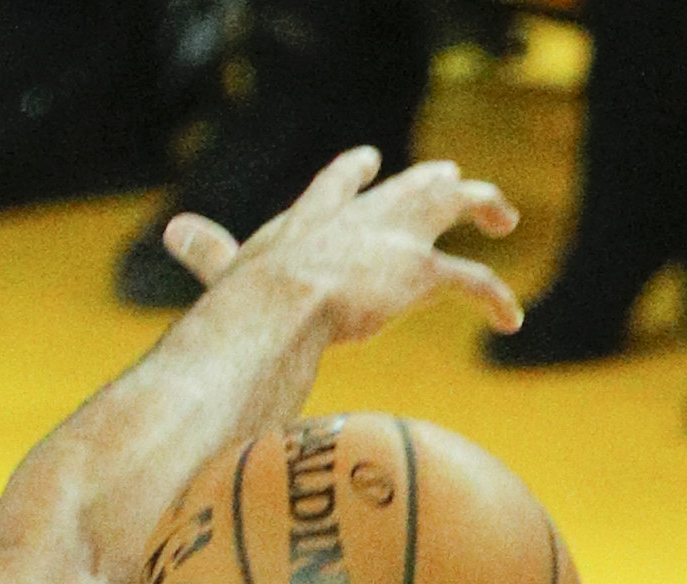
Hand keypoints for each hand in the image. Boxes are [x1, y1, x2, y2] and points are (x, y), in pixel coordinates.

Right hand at [159, 151, 521, 339]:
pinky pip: (473, 279)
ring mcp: (395, 238)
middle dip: (432, 181)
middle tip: (452, 176)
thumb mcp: (228, 270)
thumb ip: (208, 252)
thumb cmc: (248, 298)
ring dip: (482, 205)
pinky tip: (512, 318)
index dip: (354, 176)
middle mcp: (362, 216)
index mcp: (316, 218)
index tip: (366, 161)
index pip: (338, 186)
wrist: (278, 303)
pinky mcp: (420, 270)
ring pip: (452, 205)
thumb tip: (174, 231)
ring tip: (504, 217)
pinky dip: (496, 297)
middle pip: (406, 184)